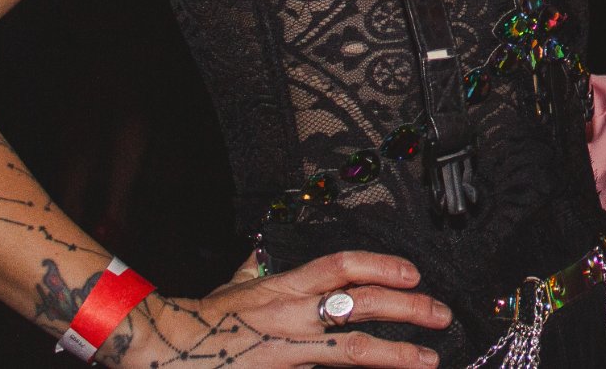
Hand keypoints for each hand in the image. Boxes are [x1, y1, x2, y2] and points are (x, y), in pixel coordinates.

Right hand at [119, 249, 452, 367]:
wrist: (165, 348)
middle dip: (407, 308)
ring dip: (397, 354)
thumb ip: (258, 268)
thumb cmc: (202, 319)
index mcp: (285, 287)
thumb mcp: (236, 285)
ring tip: (429, 358)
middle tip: (440, 314)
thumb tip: (264, 247)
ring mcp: (289, 351)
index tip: (413, 273)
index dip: (382, 265)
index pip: (342, 265)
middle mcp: (292, 316)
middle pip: (362, 305)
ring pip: (354, 350)